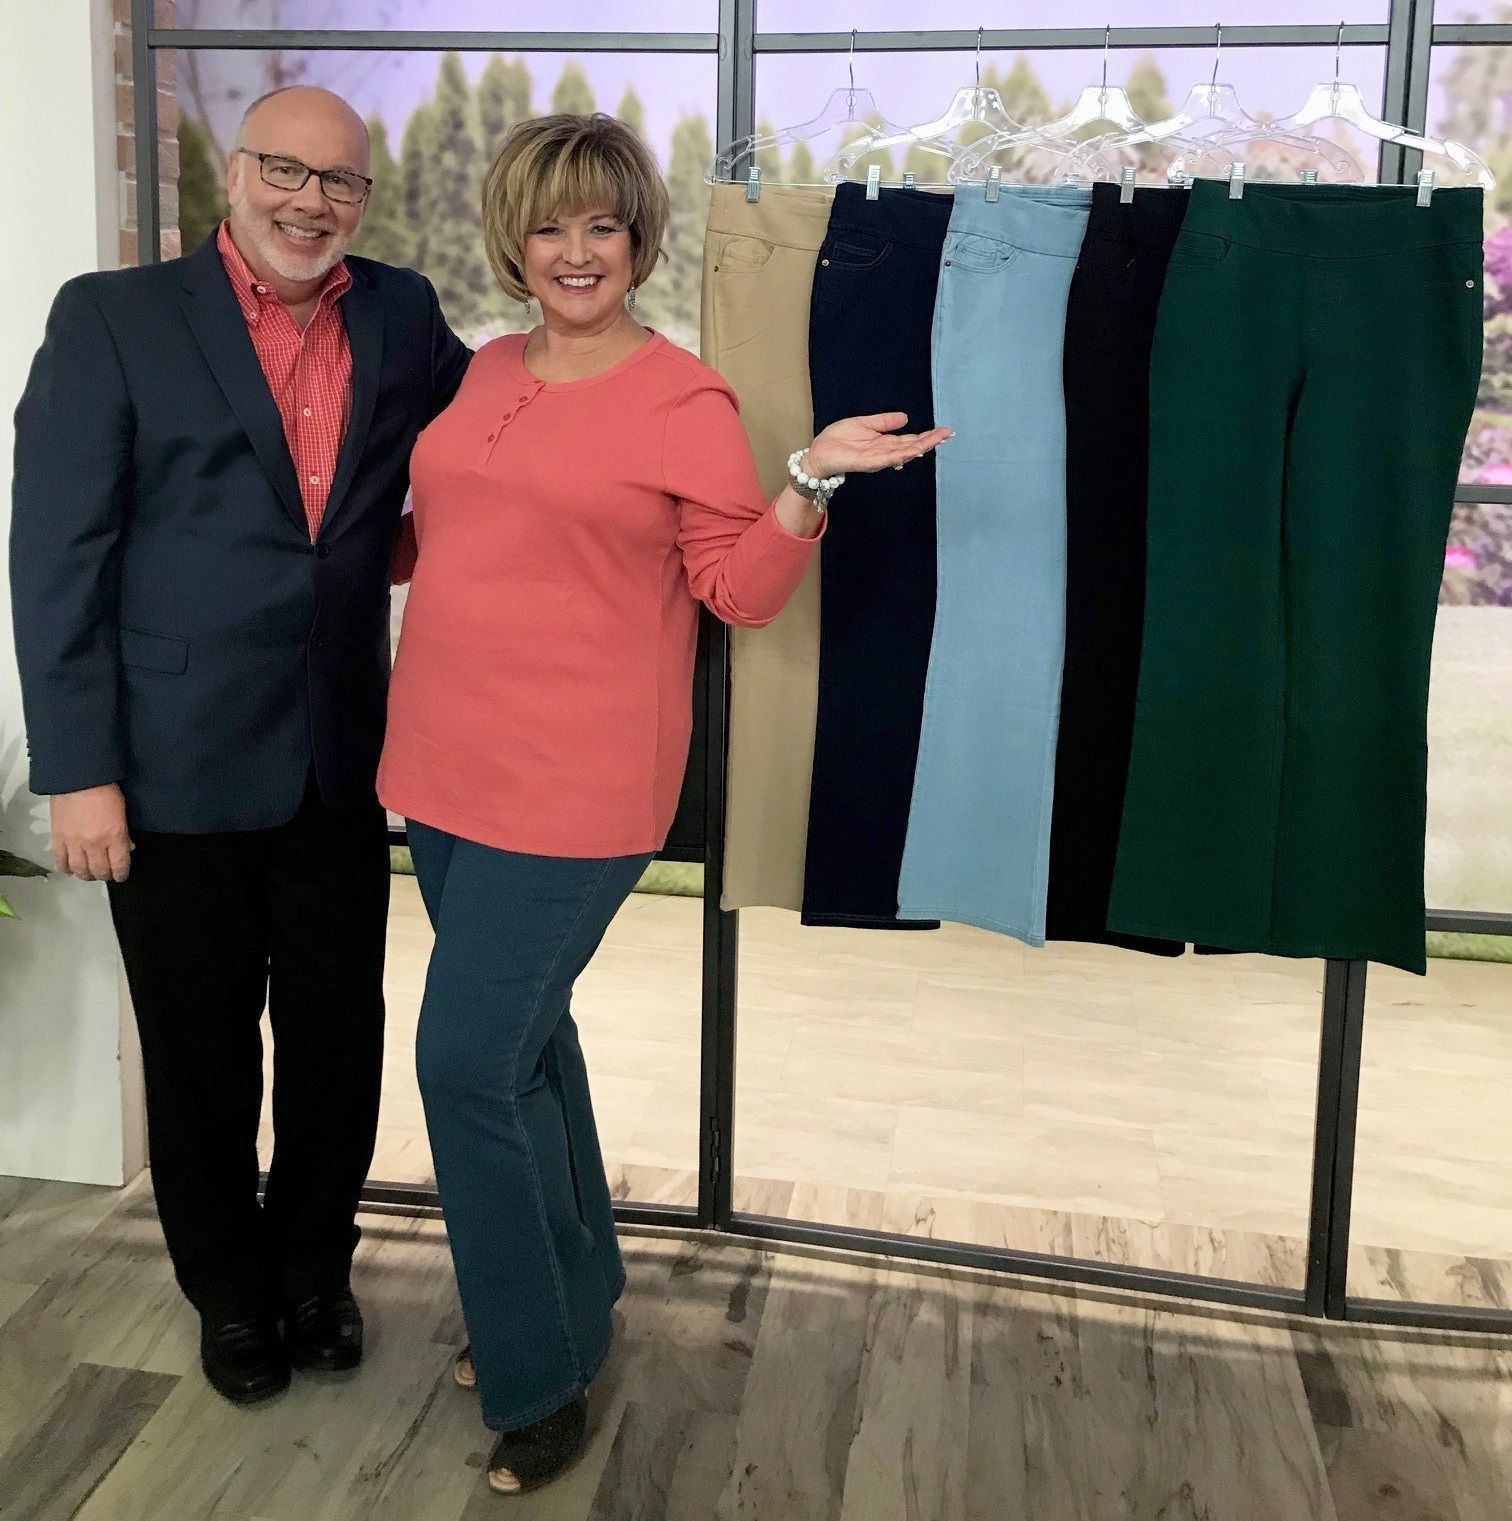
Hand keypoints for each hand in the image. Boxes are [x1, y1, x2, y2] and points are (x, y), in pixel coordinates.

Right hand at [50, 785, 132, 882]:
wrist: (79, 778)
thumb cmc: (105, 790)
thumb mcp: (122, 813)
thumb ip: (123, 835)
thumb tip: (124, 849)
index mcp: (114, 836)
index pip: (119, 865)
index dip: (121, 874)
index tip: (121, 875)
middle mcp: (94, 843)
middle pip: (99, 871)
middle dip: (105, 875)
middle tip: (106, 872)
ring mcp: (74, 842)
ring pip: (80, 870)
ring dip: (86, 874)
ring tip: (89, 872)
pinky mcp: (58, 838)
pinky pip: (60, 861)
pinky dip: (66, 868)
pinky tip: (71, 868)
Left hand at [805, 413, 953, 477]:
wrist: (819, 453)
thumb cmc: (837, 439)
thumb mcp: (864, 423)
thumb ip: (884, 421)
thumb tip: (905, 417)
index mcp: (884, 442)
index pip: (910, 439)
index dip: (927, 435)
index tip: (944, 431)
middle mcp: (884, 452)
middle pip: (912, 447)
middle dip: (930, 441)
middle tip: (947, 434)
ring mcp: (877, 459)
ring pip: (904, 453)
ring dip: (921, 447)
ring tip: (936, 440)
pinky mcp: (867, 462)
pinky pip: (887, 458)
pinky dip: (901, 455)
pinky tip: (913, 450)